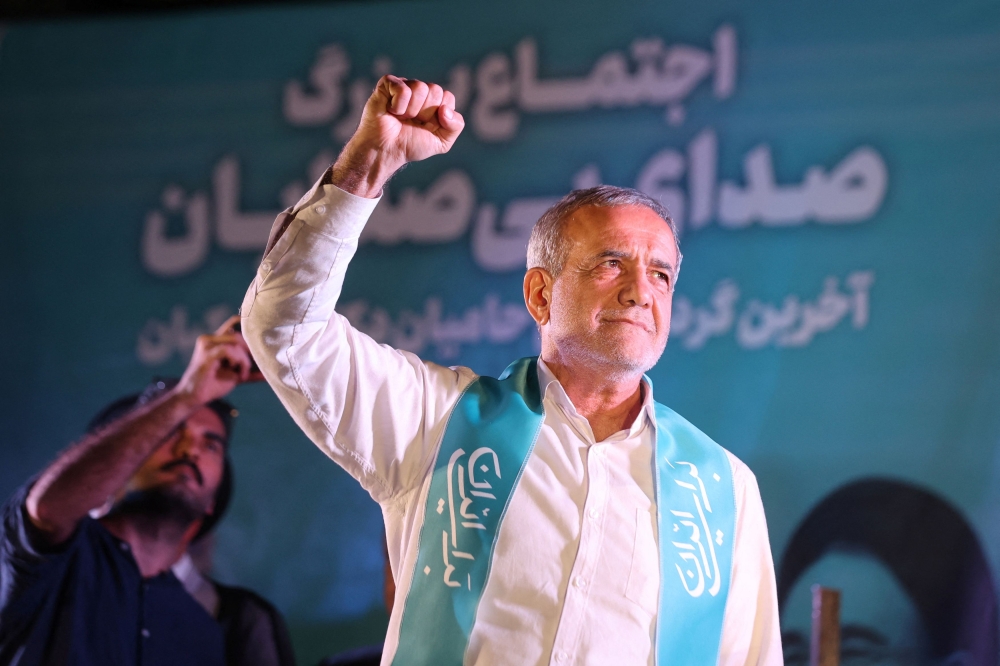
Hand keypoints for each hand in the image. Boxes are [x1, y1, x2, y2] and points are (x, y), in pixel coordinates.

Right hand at [175, 316, 259, 406]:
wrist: (194, 398)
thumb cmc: (214, 386)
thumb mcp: (237, 375)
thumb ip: (251, 370)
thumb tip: (271, 371)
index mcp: (215, 340)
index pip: (234, 323)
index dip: (248, 324)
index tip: (263, 333)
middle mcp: (209, 338)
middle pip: (239, 334)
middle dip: (249, 350)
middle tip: (249, 368)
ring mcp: (206, 344)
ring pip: (236, 341)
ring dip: (244, 360)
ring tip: (242, 374)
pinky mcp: (206, 354)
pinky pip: (229, 350)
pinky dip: (238, 361)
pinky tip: (238, 375)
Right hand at [332, 76, 464, 197]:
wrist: (385, 151)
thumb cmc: (410, 146)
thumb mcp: (441, 142)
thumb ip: (455, 126)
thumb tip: (445, 109)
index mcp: (434, 102)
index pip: (448, 98)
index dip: (439, 116)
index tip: (427, 126)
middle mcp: (420, 91)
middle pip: (435, 90)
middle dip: (426, 112)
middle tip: (412, 122)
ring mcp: (404, 85)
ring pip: (420, 88)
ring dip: (411, 110)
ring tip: (401, 117)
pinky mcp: (387, 84)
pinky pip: (403, 89)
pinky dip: (398, 106)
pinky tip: (391, 111)